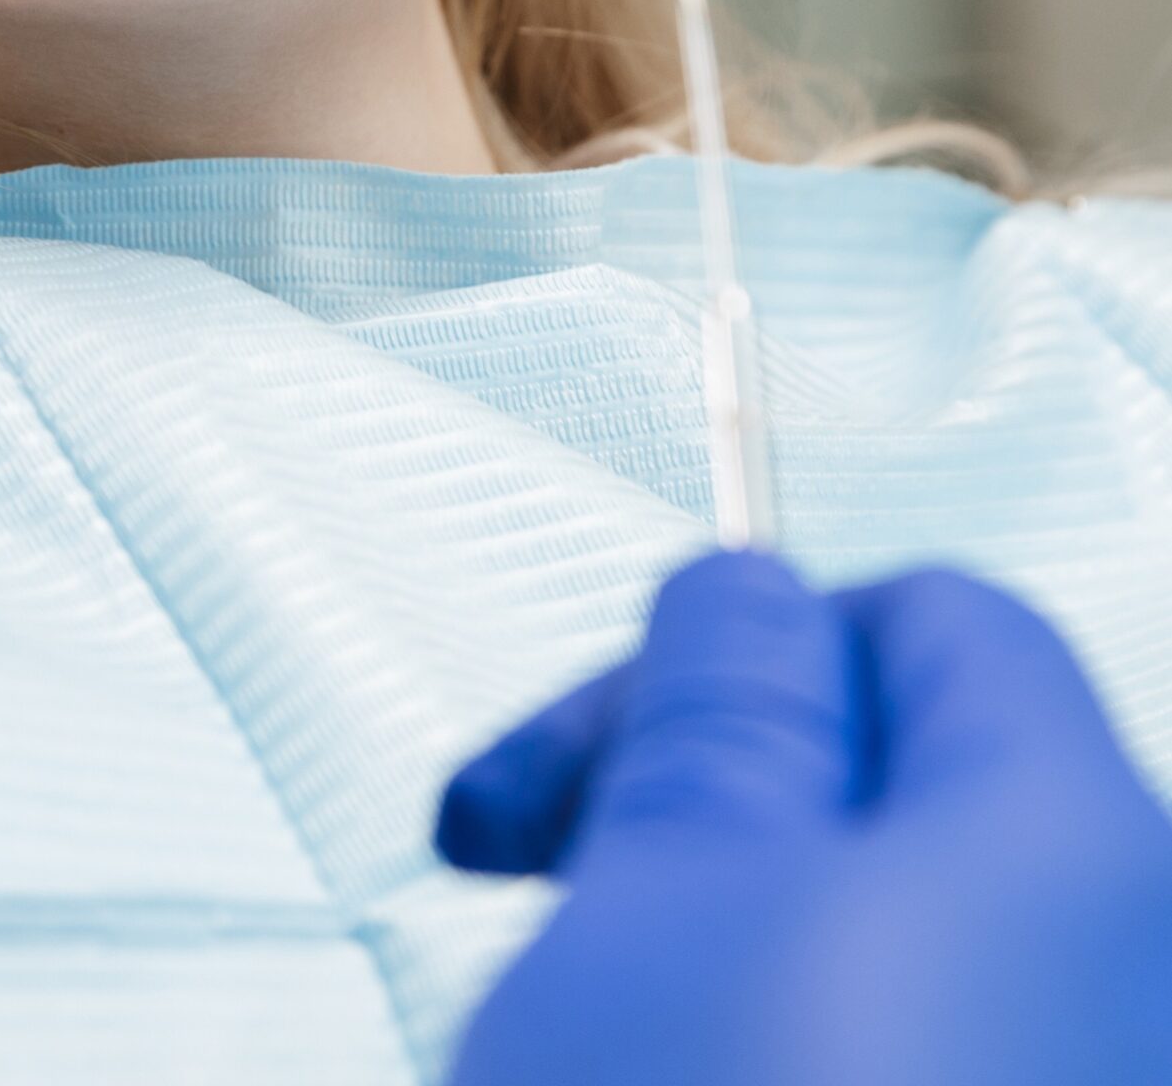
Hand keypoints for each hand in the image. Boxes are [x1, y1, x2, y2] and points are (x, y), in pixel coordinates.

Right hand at [437, 551, 1171, 1085]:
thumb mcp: (665, 880)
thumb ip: (720, 696)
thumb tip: (750, 598)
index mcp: (1076, 837)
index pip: (927, 616)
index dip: (723, 652)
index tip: (572, 752)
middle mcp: (1137, 968)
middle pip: (905, 787)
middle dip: (695, 805)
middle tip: (526, 878)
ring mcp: (1091, 1067)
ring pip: (891, 942)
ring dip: (718, 946)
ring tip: (589, 1029)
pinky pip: (916, 1052)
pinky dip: (782, 1051)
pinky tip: (668, 1079)